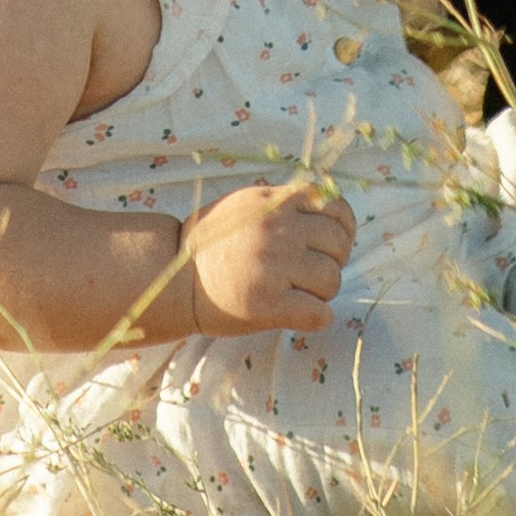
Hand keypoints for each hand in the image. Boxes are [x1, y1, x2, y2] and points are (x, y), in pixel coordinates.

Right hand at [177, 178, 355, 334]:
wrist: (174, 280)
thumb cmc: (210, 243)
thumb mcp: (246, 205)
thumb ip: (284, 202)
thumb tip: (329, 198)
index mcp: (275, 202)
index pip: (336, 208)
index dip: (342, 227)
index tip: (328, 243)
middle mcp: (278, 230)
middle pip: (339, 244)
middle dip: (332, 260)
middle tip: (310, 272)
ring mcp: (274, 267)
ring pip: (332, 279)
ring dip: (322, 290)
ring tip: (300, 293)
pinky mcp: (267, 305)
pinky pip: (319, 313)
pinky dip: (317, 317)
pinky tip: (300, 315)